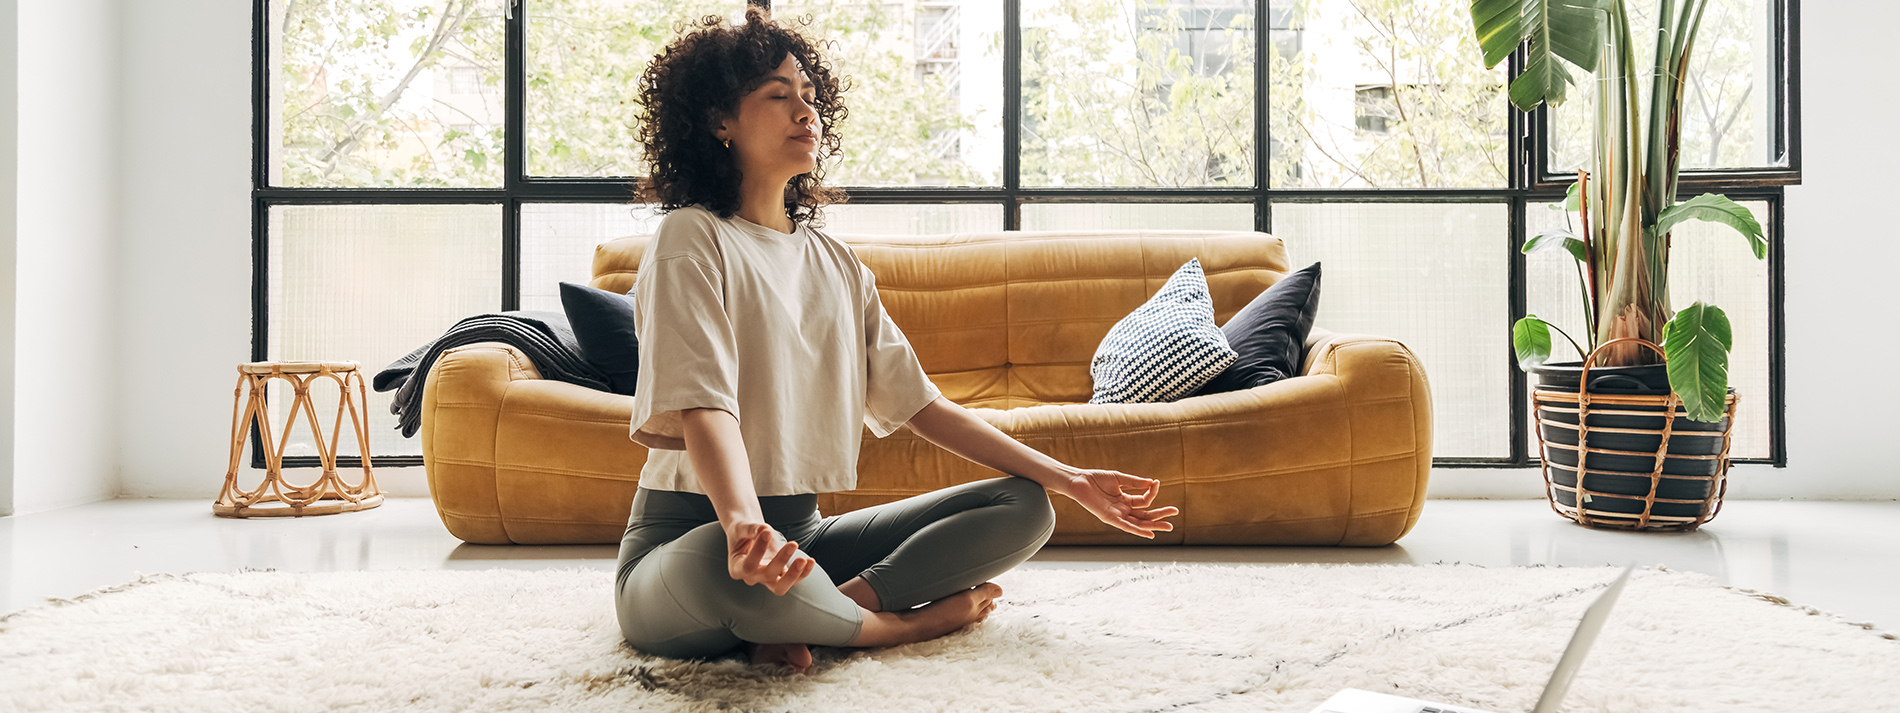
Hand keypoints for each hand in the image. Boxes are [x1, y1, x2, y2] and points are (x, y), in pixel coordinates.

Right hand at [725, 521, 815, 595]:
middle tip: (793, 543)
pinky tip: (811, 561)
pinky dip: (803, 573)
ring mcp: (766, 580)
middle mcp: (751, 577)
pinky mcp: (780, 577)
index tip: (767, 531)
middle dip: (781, 561)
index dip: (758, 551)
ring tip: (804, 559)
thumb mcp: (741, 528)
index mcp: (737, 568)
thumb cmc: (743, 532)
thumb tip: (763, 529)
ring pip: (780, 587)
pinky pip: (793, 580)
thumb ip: (750, 529)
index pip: (748, 566)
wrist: (750, 535)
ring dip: (794, 574)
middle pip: (766, 576)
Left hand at [1059, 468, 1178, 538]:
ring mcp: (1117, 515)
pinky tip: (1149, 533)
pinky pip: (1126, 526)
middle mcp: (1123, 509)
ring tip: (1168, 526)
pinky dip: (1138, 530)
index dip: (1152, 492)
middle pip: (1145, 514)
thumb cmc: (1096, 479)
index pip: (1145, 500)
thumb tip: (1151, 482)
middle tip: (1175, 512)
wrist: (1079, 481)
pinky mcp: (1109, 518)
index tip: (1156, 483)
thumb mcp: (1118, 478)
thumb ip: (1134, 482)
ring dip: (1153, 525)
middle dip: (1160, 515)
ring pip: (1139, 522)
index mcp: (1125, 500)